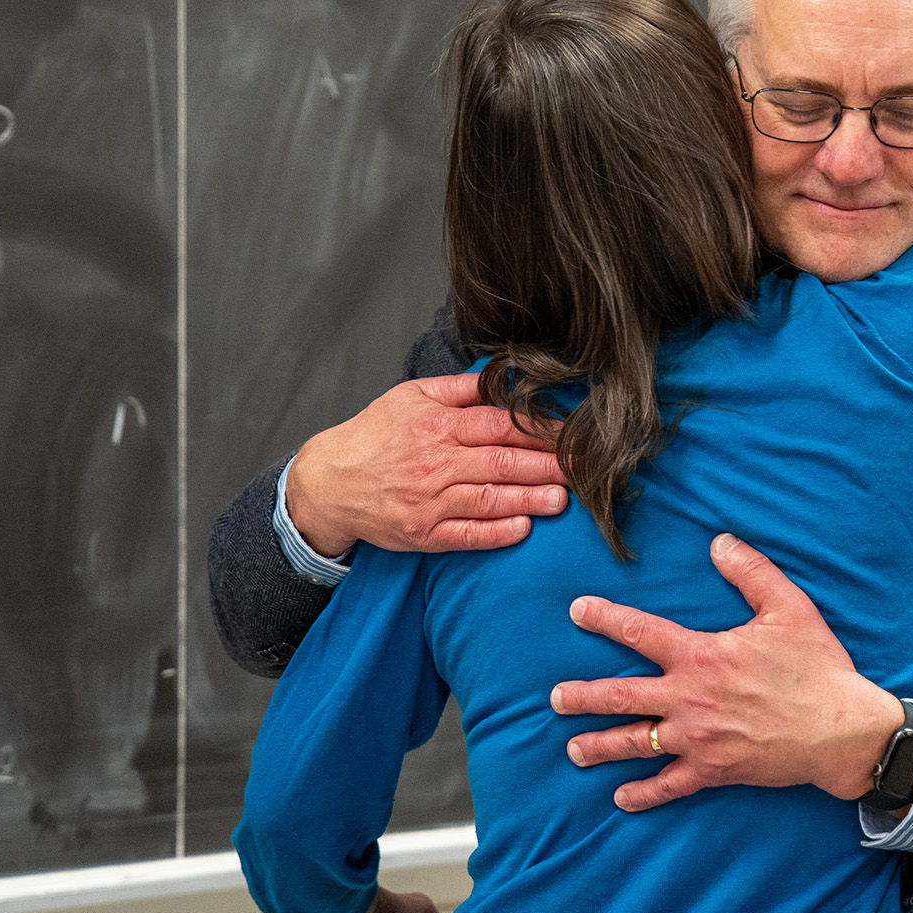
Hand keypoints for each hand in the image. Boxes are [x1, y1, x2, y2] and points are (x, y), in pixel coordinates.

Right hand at [288, 373, 566, 557]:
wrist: (328, 483)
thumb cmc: (374, 436)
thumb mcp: (410, 396)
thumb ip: (460, 389)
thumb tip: (502, 378)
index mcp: (437, 425)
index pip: (501, 426)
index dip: (541, 430)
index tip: (574, 434)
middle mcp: (436, 463)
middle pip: (503, 463)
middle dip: (549, 466)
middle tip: (584, 469)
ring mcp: (429, 502)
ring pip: (490, 500)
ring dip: (531, 499)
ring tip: (564, 499)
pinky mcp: (423, 534)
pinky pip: (467, 535)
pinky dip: (497, 533)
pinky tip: (523, 528)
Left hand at [550, 533, 904, 810]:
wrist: (841, 731)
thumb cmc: (817, 667)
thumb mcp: (789, 608)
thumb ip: (750, 571)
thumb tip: (719, 541)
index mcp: (701, 656)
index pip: (640, 632)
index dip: (605, 618)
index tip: (577, 611)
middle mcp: (689, 699)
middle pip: (621, 696)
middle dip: (583, 697)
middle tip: (556, 698)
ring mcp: (698, 739)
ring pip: (636, 743)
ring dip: (600, 747)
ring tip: (573, 749)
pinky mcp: (714, 770)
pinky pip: (670, 784)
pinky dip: (644, 792)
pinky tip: (620, 797)